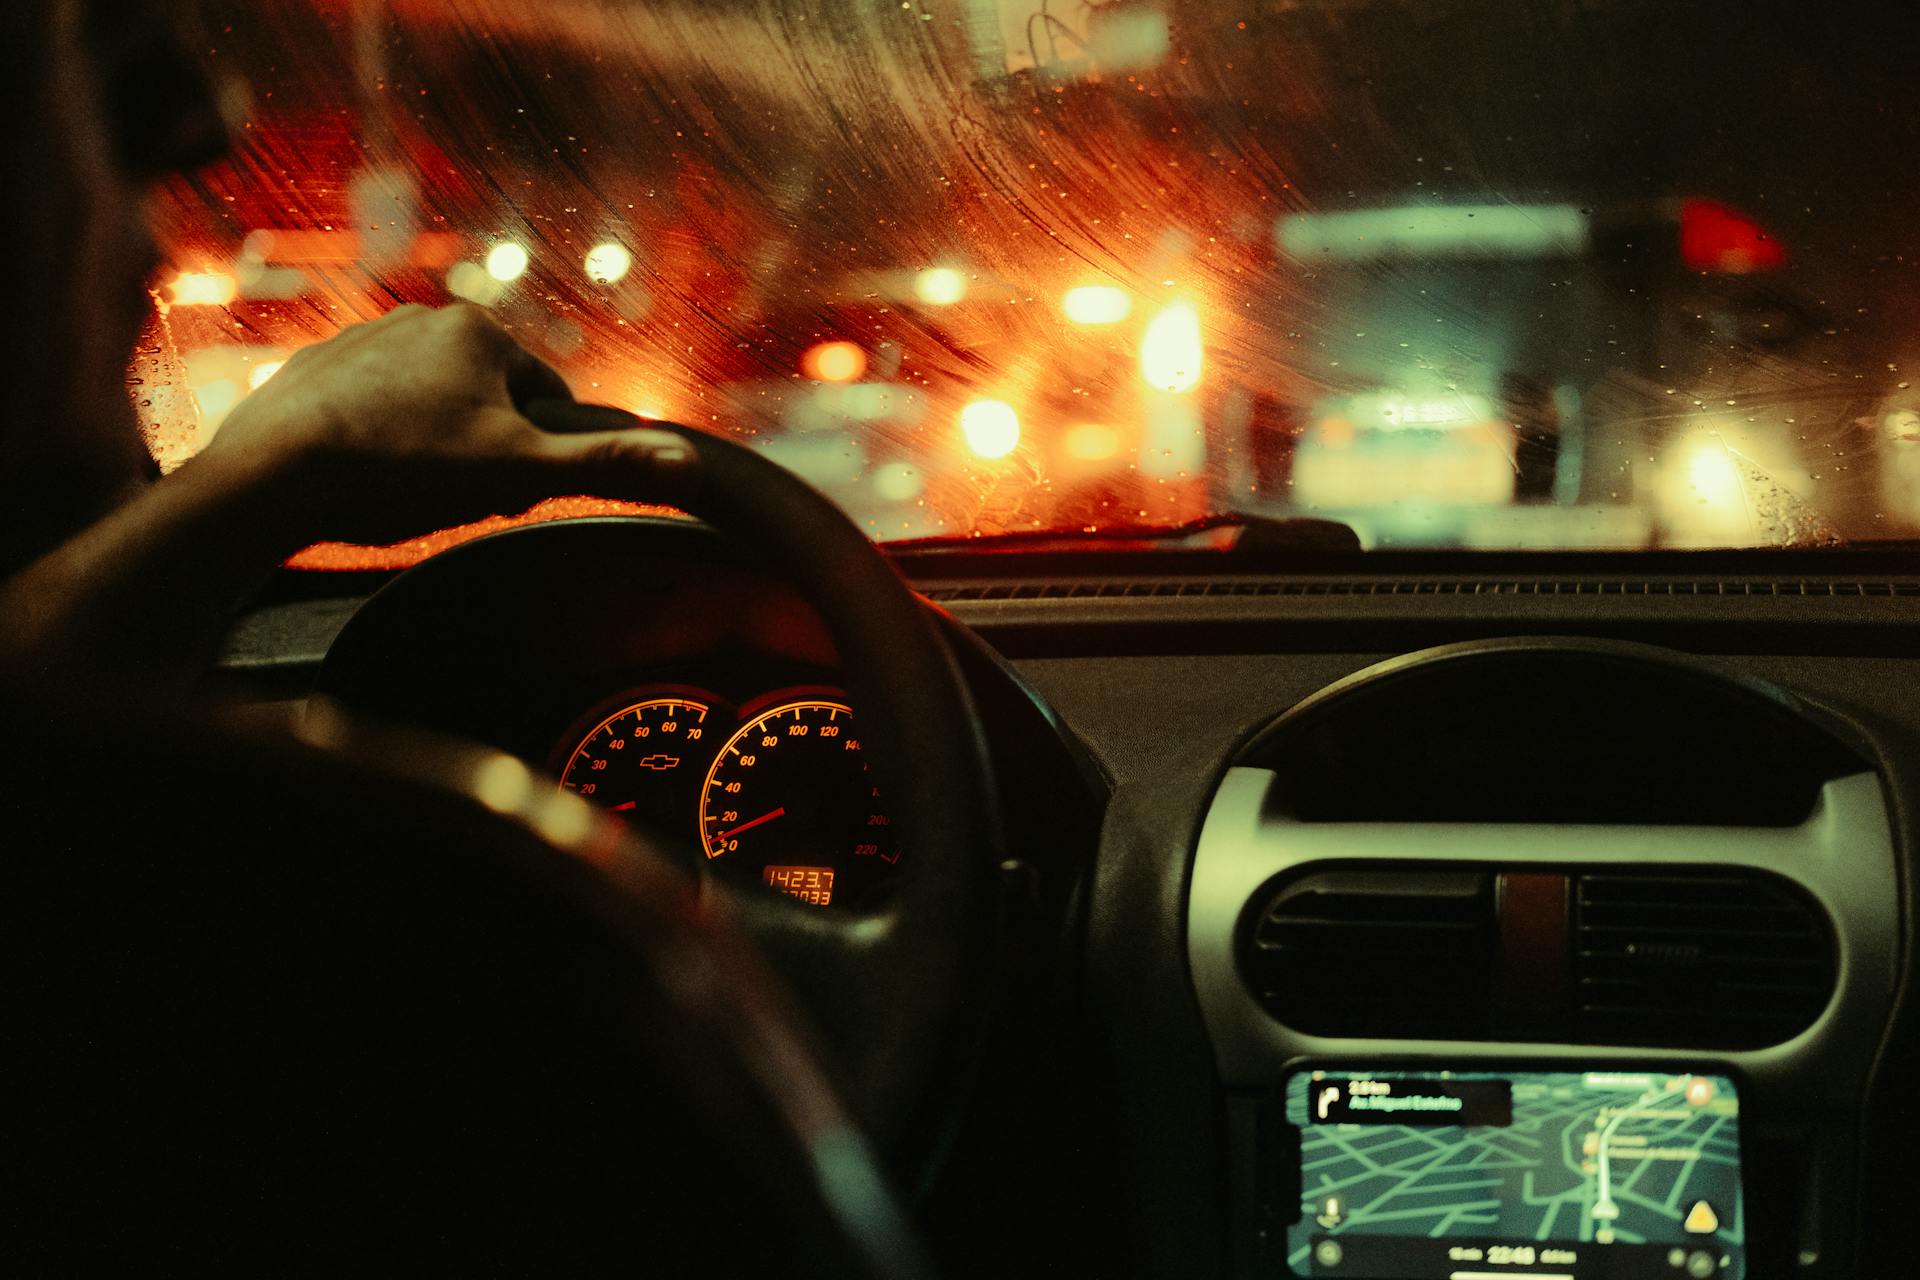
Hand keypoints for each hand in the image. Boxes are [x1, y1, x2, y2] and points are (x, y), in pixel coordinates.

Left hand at [200, 303, 694, 544]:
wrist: (274, 474)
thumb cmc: (401, 467)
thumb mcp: (518, 472)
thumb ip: (604, 464)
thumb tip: (687, 463)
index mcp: (479, 330)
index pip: (547, 399)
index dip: (537, 453)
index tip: (505, 489)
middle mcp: (422, 318)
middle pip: (490, 403)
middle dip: (484, 452)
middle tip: (453, 496)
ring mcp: (364, 340)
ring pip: (434, 408)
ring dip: (434, 450)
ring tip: (405, 490)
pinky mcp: (318, 370)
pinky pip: (376, 413)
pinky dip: (380, 444)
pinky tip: (365, 480)